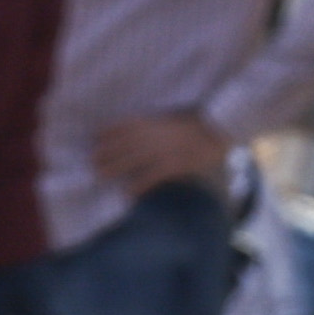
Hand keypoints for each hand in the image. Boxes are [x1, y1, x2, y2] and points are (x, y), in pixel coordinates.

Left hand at [89, 109, 231, 196]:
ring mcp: (166, 149)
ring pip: (134, 158)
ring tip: (99, 176)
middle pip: (124, 143)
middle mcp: (157, 134)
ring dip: (115, 167)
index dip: (107, 133)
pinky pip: (154, 176)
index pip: (124, 125)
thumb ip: (154, 125)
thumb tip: (135, 136)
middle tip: (91, 162)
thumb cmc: (198, 126)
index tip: (95, 140)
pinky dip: (139, 185)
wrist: (222, 128)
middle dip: (106, 152)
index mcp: (155, 121)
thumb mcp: (173, 120)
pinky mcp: (177, 164)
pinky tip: (128, 194)